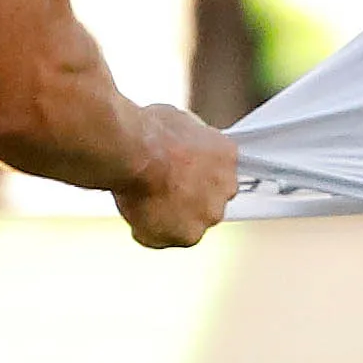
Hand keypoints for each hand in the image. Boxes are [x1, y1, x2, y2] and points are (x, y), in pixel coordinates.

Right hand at [114, 106, 236, 248]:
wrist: (136, 153)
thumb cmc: (150, 133)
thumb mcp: (179, 124)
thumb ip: (189, 144)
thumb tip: (179, 146)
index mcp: (227, 155)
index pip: (217, 174)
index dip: (193, 176)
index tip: (177, 176)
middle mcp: (227, 187)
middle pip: (208, 201)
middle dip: (186, 199)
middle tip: (157, 189)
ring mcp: (209, 214)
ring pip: (189, 223)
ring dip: (169, 217)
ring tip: (142, 198)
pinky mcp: (189, 236)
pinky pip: (164, 238)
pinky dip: (148, 230)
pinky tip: (135, 211)